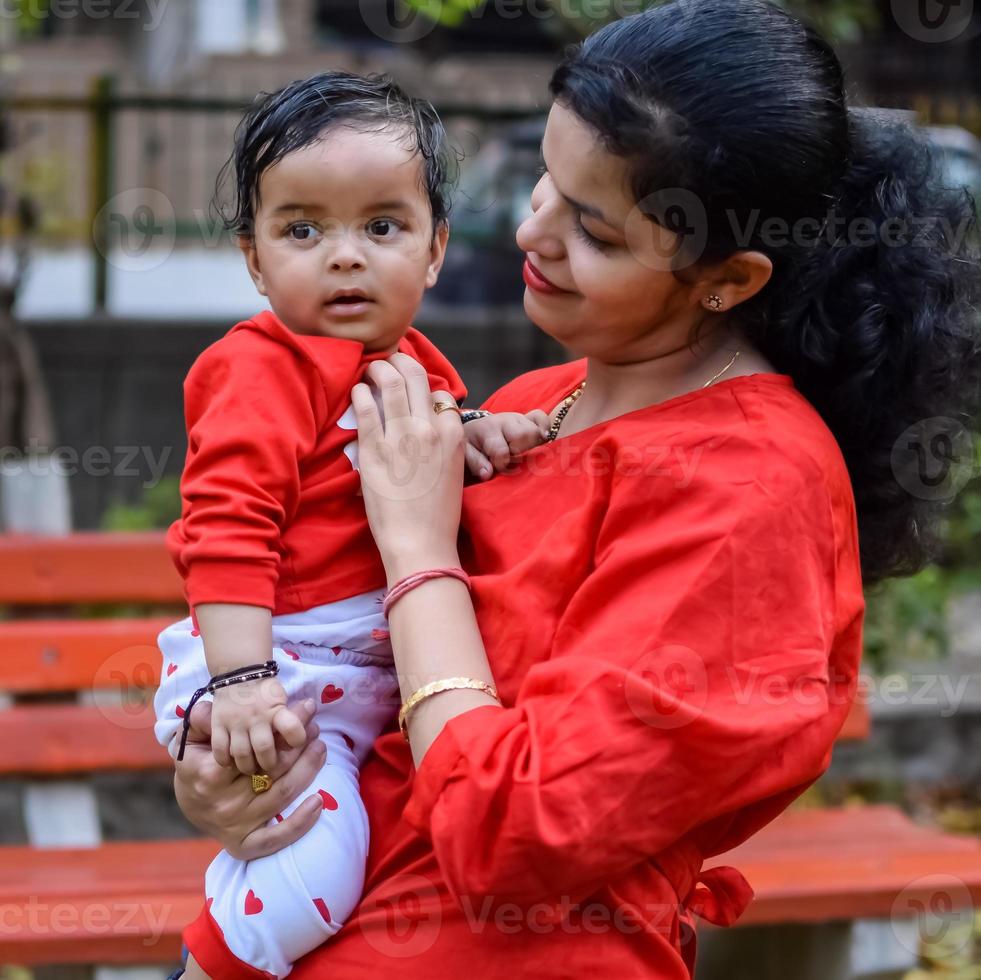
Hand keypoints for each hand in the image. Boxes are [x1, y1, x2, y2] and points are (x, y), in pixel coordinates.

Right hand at [173, 698, 327, 860]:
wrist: (189, 802)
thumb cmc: (196, 764)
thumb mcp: (192, 739)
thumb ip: (202, 722)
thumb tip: (209, 709)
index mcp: (211, 775)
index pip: (255, 749)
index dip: (282, 728)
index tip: (300, 710)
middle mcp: (225, 802)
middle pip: (274, 770)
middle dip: (299, 744)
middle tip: (313, 726)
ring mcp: (236, 825)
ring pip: (282, 795)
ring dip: (307, 769)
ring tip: (320, 747)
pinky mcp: (244, 845)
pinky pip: (275, 838)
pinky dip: (300, 823)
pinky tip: (318, 802)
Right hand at [210, 676, 306, 774]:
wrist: (240, 674)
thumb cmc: (266, 692)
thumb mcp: (282, 700)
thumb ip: (289, 719)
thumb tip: (303, 739)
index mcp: (276, 710)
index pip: (292, 727)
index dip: (297, 739)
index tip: (296, 744)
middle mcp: (256, 717)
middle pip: (264, 748)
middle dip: (268, 763)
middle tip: (268, 766)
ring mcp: (236, 722)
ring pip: (241, 753)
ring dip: (248, 765)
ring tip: (251, 768)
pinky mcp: (219, 724)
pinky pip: (220, 749)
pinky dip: (225, 760)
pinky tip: (230, 762)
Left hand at [352, 353, 464, 574]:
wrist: (421, 543)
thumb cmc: (437, 515)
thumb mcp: (453, 472)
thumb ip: (443, 443)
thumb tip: (427, 425)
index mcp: (454, 436)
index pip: (439, 394)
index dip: (423, 384)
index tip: (411, 382)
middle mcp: (430, 430)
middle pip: (416, 377)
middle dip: (400, 362)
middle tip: (388, 362)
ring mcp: (402, 437)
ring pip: (390, 384)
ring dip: (379, 370)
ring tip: (371, 369)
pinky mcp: (375, 449)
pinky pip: (365, 408)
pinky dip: (360, 393)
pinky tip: (357, 392)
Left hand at [464, 410, 550, 479]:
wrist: (473, 429)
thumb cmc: (471, 444)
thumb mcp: (465, 452)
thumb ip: (475, 463)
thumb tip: (488, 473)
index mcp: (488, 430)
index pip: (502, 450)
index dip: (501, 464)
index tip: (497, 468)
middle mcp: (505, 421)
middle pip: (524, 434)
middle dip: (520, 450)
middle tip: (512, 458)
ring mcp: (518, 419)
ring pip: (536, 430)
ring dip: (532, 444)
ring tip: (523, 452)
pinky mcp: (528, 418)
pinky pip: (541, 417)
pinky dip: (544, 428)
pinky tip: (541, 439)